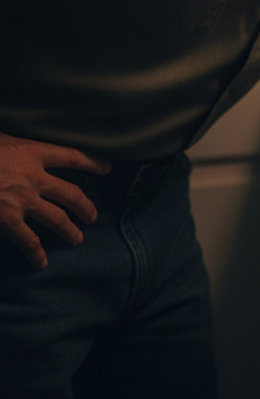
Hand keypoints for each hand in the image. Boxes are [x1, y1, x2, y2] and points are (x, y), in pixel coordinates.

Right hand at [0, 132, 110, 269]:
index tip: (107, 168)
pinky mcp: (8, 220)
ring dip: (69, 230)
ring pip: (57, 218)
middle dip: (85, 206)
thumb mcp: (2, 138)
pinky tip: (42, 262)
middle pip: (71, 193)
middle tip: (93, 216)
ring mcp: (23, 200)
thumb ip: (15, 146)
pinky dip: (37, 253)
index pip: (73, 156)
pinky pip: (28, 240)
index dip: (93, 162)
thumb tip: (14, 145)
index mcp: (34, 152)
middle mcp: (35, 177)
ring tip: (77, 239)